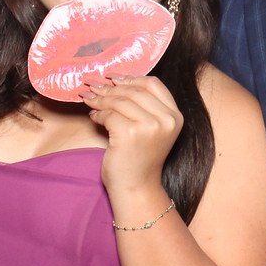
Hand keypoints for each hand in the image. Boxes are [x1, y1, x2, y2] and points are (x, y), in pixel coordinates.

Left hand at [83, 77, 182, 197]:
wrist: (136, 188)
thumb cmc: (139, 158)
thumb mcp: (151, 129)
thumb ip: (142, 107)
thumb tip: (113, 81)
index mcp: (175, 116)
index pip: (153, 84)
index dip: (131, 78)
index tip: (113, 78)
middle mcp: (166, 120)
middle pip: (134, 91)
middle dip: (110, 88)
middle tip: (93, 88)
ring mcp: (150, 127)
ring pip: (120, 101)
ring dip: (101, 100)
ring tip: (90, 101)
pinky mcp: (130, 134)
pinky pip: (109, 114)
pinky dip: (98, 114)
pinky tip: (94, 118)